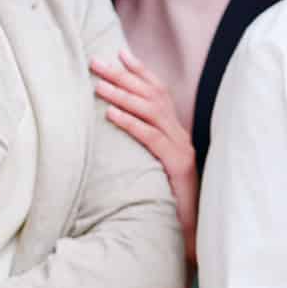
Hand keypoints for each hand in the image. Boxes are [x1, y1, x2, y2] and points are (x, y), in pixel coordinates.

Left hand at [91, 50, 195, 249]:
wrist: (190, 235)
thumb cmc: (166, 202)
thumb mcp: (153, 168)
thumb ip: (143, 146)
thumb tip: (113, 126)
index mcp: (176, 133)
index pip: (160, 93)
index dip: (141, 71)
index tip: (120, 53)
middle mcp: (182, 136)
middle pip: (153, 96)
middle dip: (124, 76)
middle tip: (96, 63)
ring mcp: (182, 150)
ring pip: (152, 112)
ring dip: (123, 96)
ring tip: (99, 85)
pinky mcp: (178, 167)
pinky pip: (152, 139)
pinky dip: (131, 124)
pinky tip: (111, 115)